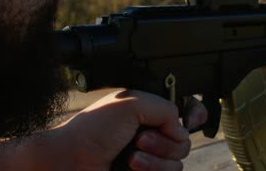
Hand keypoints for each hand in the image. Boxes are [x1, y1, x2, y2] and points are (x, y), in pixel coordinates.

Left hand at [53, 90, 207, 170]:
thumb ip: (166, 108)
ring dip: (157, 158)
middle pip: (185, 138)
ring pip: (179, 161)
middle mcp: (154, 133)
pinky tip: (132, 167)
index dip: (195, 113)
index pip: (187, 109)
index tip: (190, 119)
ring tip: (132, 156)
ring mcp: (152, 157)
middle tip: (139, 139)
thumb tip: (182, 129)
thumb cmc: (94, 129)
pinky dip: (154, 170)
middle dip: (165, 141)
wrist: (70, 162)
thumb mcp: (132, 102)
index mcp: (150, 111)